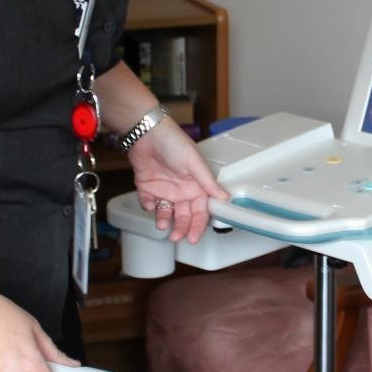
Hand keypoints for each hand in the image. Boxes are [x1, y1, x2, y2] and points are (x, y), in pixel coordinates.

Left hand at [128, 122, 226, 244]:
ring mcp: (164, 188)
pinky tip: (149, 203)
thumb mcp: (195, 164)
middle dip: (181, 228)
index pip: (200, 211)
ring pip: (165, 212)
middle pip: (183, 215)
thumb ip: (208, 183)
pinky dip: (148, 206)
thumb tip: (226, 197)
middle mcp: (181, 189)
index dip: (198, 225)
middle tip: (176, 238)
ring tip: (161, 225)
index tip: (193, 238)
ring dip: (164, 220)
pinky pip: (148, 203)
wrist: (146, 132)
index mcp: (195, 185)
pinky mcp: (147, 186)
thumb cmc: (174, 143)